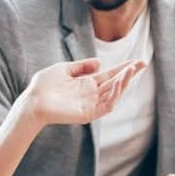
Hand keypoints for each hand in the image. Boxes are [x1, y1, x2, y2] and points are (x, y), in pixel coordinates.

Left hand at [19, 58, 145, 125]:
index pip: (110, 75)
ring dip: (123, 83)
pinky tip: (118, 84)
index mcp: (87, 83)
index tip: (137, 61)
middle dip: (129, 74)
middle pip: (116, 83)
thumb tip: (99, 62)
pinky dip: (114, 96)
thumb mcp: (64, 69)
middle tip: (142, 63)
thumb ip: (81, 66)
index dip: (124, 68)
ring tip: (131, 70)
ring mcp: (91, 105)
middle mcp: (91, 94)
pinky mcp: (88, 114)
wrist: (32, 101)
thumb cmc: (44, 86)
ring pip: (114, 94)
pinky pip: (106, 106)